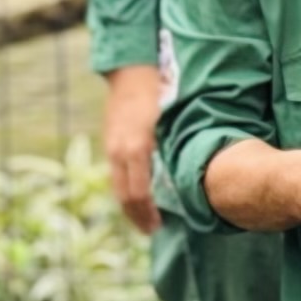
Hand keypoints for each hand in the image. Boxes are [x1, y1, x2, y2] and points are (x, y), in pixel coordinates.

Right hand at [102, 65, 163, 232]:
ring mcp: (112, 147)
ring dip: (129, 205)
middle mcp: (120, 151)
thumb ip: (176, 150)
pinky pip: (115, 174)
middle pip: (124, 195)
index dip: (147, 214)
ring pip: (117, 186)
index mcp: (136, 148)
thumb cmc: (159, 92)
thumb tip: (190, 178)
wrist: (130, 69)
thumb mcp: (171, 122)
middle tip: (151, 230)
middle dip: (136, 216)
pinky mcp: (110, 142)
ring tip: (144, 218)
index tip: (157, 226)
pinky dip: (124, 189)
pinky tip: (136, 194)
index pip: (137, 194)